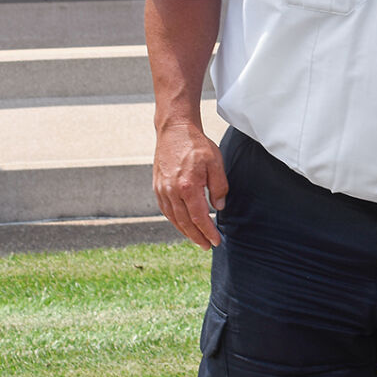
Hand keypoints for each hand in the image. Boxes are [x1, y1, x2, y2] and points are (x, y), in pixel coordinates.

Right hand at [153, 120, 226, 248]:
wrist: (174, 130)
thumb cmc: (197, 145)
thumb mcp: (216, 164)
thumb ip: (219, 187)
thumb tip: (219, 208)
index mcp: (187, 186)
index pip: (199, 217)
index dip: (207, 232)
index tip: (216, 241)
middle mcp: (171, 190)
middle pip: (184, 221)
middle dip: (196, 237)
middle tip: (207, 246)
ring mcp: (161, 189)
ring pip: (172, 217)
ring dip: (185, 231)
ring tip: (197, 239)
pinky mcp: (157, 185)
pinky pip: (165, 209)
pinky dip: (174, 220)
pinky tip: (182, 224)